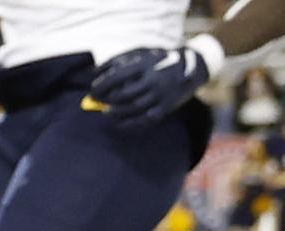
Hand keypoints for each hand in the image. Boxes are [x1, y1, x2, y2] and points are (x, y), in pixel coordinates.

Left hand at [87, 44, 214, 128]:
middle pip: (125, 94)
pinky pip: (145, 119)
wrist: (191, 67)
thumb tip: (94, 73)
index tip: (93, 90)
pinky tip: (118, 124)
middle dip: (107, 100)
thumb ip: (118, 60)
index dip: (102, 85)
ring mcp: (161, 94)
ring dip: (116, 113)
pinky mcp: (166, 107)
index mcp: (147, 63)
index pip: (118, 76)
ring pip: (134, 108)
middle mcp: (154, 79)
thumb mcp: (141, 53)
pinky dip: (129, 124)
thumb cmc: (157, 59)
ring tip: (105, 113)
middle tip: (97, 102)